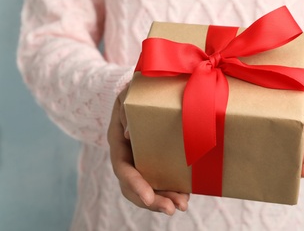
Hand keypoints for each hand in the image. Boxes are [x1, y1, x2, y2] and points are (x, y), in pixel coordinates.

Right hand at [107, 87, 189, 214]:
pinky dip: (172, 189)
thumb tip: (129, 135)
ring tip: (182, 205)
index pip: (123, 170)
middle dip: (153, 201)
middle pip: (135, 187)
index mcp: (118, 145)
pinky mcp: (156, 161)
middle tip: (171, 208)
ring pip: (150, 188)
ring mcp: (141, 162)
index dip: (135, 185)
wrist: (143, 94)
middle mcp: (128, 158)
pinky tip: (185, 195)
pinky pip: (162, 180)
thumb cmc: (134, 94)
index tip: (147, 197)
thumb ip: (126, 111)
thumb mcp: (127, 96)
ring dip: (164, 199)